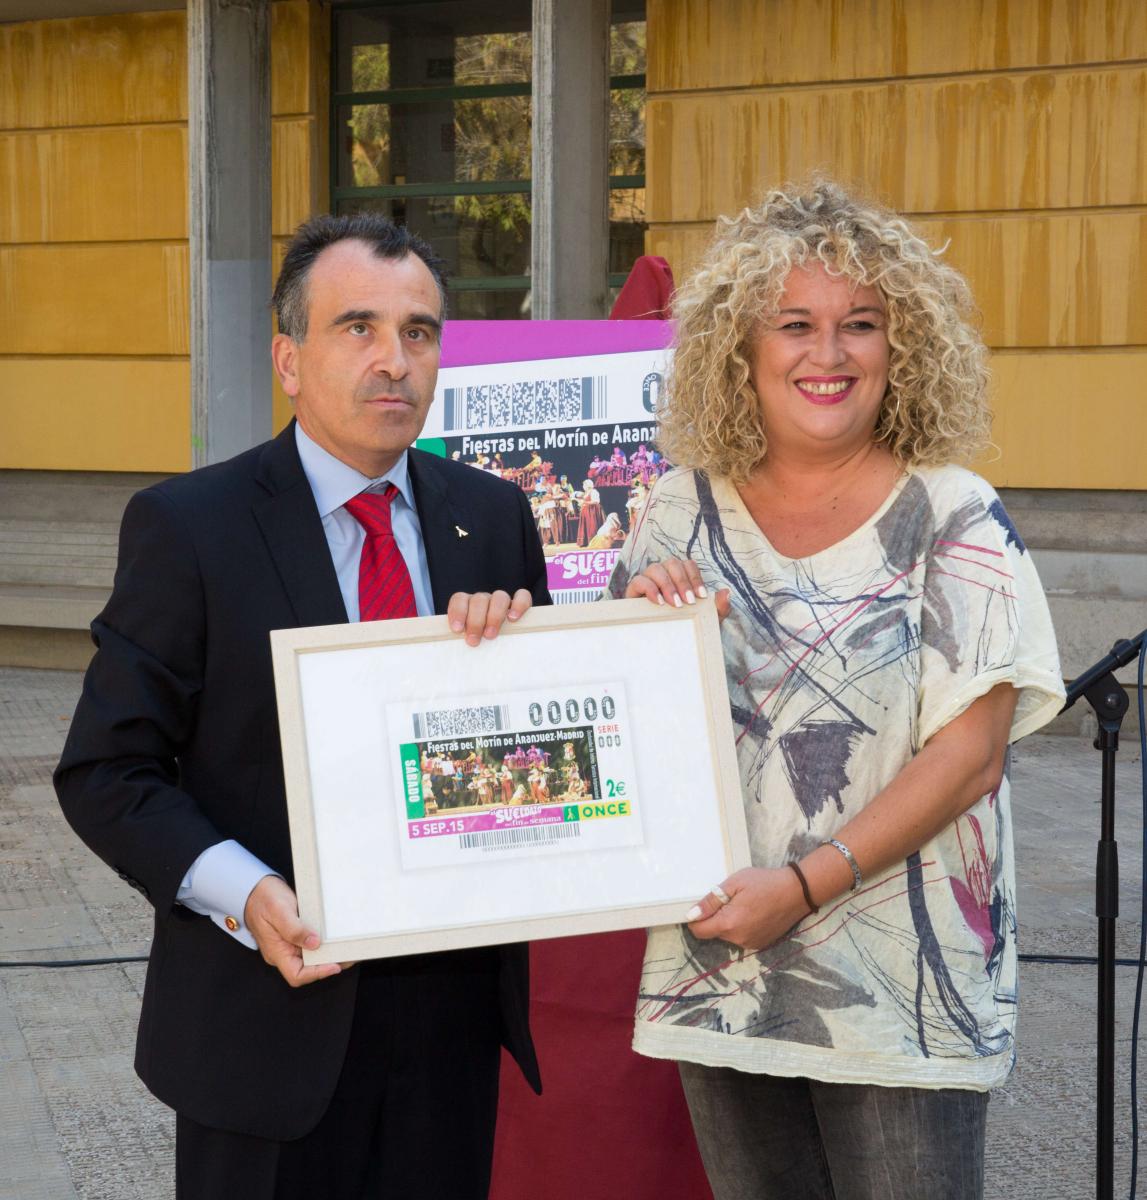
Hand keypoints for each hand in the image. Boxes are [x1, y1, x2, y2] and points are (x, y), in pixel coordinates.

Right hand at [244, 875, 341, 987]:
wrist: (253, 889)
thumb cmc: (263, 899)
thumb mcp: (279, 910)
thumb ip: (294, 929)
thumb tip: (314, 943)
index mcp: (276, 952)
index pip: (296, 975)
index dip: (317, 974)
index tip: (335, 965)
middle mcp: (283, 953)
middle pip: (307, 969)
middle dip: (328, 965)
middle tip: (349, 955)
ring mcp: (288, 946)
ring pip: (310, 959)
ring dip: (328, 955)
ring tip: (346, 948)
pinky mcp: (294, 937)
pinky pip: (310, 946)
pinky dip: (323, 945)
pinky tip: (335, 939)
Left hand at [447, 589, 532, 646]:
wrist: (502, 645)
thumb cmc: (479, 642)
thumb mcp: (467, 639)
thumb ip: (463, 637)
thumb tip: (457, 645)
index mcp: (468, 604)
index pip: (460, 599)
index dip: (457, 612)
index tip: (457, 630)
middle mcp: (484, 599)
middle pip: (479, 600)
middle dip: (475, 621)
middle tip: (473, 640)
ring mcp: (501, 600)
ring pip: (499, 597)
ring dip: (495, 616)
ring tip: (490, 635)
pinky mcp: (520, 603)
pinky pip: (522, 596)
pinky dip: (518, 605)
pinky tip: (513, 619)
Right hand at [623, 557, 730, 619]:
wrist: (659, 647)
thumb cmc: (683, 628)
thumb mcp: (704, 620)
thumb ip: (718, 607)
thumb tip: (726, 592)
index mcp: (680, 577)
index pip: (688, 565)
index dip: (695, 577)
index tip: (701, 596)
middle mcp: (664, 575)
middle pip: (673, 563)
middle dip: (683, 582)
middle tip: (689, 602)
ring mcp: (647, 581)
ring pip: (656, 568)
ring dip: (668, 585)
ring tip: (675, 604)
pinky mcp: (633, 591)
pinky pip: (639, 580)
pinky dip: (649, 588)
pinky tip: (658, 602)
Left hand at [684, 866, 809, 951]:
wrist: (796, 892)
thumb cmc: (765, 883)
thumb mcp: (734, 884)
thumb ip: (711, 901)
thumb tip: (691, 915)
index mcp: (729, 924)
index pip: (699, 931)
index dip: (695, 918)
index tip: (702, 905)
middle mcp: (738, 939)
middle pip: (713, 932)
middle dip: (714, 918)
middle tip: (728, 898)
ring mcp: (750, 944)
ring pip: (727, 935)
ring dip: (728, 922)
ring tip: (743, 903)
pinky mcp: (760, 944)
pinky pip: (741, 937)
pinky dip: (741, 926)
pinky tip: (752, 912)